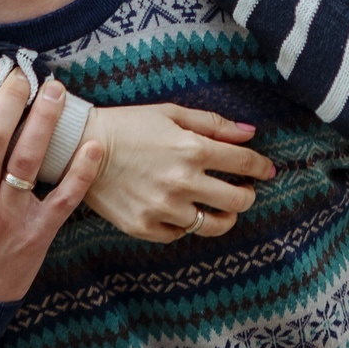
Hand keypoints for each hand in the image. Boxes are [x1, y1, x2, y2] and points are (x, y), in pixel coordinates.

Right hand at [81, 103, 273, 240]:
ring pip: (214, 225)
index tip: (267, 170)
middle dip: (248, 195)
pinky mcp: (145, 226)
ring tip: (225, 210)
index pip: (244, 163)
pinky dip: (187, 225)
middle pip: (237, 200)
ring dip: (226, 217)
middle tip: (246, 191)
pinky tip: (185, 212)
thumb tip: (250, 133)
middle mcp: (182, 182)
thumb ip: (214, 124)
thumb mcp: (172, 113)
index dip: (261, 167)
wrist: (81, 147)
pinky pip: (180, 234)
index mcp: (192, 149)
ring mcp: (164, 208)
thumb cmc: (129, 125)